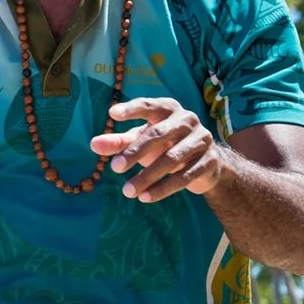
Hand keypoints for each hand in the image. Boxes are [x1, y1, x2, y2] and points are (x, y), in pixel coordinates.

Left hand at [91, 97, 227, 202]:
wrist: (206, 163)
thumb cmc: (166, 145)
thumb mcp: (142, 140)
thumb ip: (119, 141)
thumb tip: (93, 144)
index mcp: (169, 109)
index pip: (149, 106)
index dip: (132, 109)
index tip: (112, 114)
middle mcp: (187, 120)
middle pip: (158, 134)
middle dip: (135, 151)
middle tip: (114, 168)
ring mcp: (201, 140)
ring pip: (172, 159)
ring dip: (148, 176)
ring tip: (127, 191)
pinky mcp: (209, 161)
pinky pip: (185, 176)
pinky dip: (164, 189)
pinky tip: (145, 197)